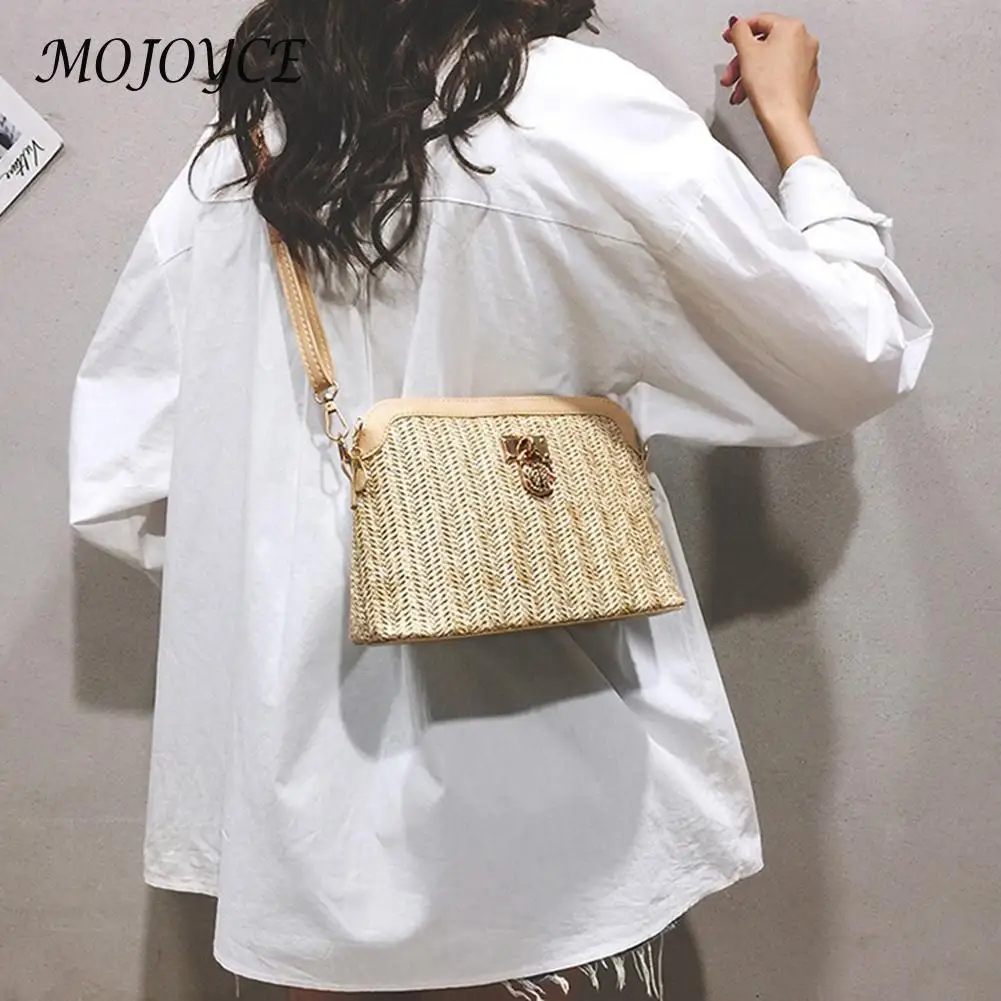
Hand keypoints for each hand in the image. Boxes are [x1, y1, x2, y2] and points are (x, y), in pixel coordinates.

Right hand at [720, 12, 822, 170]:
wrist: (784, 119)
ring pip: (772, 61)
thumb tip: (738, 25)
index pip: (761, 21)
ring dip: (751, 74)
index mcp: (792, 28)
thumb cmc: (771, 89)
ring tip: (740, 89)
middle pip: (766, 44)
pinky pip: (781, 74)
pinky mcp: (806, 80)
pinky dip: (766, 81)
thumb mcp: (746, 52)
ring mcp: (808, 61)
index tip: (730, 37)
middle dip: (743, 60)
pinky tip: (755, 92)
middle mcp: (805, 41)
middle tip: (732, 72)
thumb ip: (739, 32)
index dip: (740, 30)